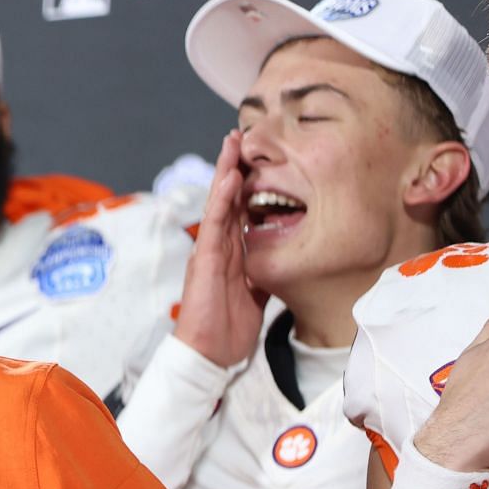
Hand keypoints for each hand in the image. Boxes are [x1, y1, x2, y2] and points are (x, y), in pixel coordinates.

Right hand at [172, 130, 265, 369]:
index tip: (253, 157)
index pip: (237, 209)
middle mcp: (217, 247)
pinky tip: (229, 178)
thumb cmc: (229, 328)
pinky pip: (215, 225)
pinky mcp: (205, 262)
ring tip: (232, 144)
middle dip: (232, 166)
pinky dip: (222, 200)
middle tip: (240, 135)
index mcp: (230, 253)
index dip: (244, 183)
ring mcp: (209, 252)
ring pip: (218, 204)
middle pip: (225, 199)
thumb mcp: (257, 292)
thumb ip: (265, 270)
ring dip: (225, 172)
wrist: (210, 354)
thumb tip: (283, 257)